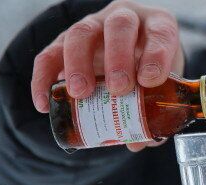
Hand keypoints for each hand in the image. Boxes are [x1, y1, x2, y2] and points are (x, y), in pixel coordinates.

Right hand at [31, 0, 182, 151]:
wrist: (130, 55)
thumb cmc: (151, 70)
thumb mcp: (162, 85)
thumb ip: (154, 111)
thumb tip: (140, 142)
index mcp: (157, 26)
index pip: (160, 32)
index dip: (156, 55)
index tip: (150, 80)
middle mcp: (125, 20)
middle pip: (119, 25)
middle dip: (118, 58)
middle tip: (119, 89)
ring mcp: (94, 26)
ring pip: (81, 33)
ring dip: (79, 64)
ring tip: (81, 94)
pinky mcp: (65, 41)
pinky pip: (49, 54)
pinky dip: (43, 78)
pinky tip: (45, 104)